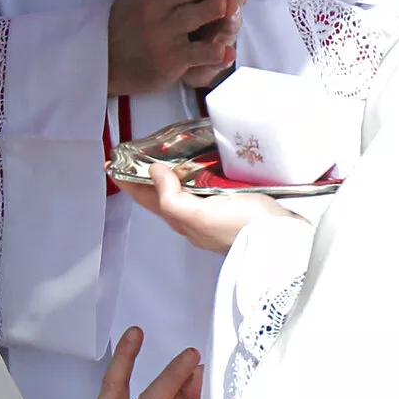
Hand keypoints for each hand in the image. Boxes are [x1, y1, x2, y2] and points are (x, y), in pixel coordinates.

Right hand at [108, 0, 243, 96]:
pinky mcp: (169, 59)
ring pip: (196, 16)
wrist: (109, 58)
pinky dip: (213, 53)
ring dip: (218, 11)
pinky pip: (196, 53)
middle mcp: (152, 4)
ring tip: (233, 7)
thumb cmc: (132, 9)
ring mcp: (161, 32)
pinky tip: (228, 52)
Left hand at [112, 161, 302, 253]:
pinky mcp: (236, 206)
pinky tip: (207, 165)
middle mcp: (196, 219)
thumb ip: (172, 197)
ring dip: (174, 174)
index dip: (128, 181)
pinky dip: (201, 175)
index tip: (112, 162)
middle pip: (164, 194)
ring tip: (167, 154)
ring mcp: (216, 214)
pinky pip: (209, 188)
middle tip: (137, 153)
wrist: (286, 245)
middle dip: (148, 176)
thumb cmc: (244, 231)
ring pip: (186, 191)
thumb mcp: (199, 215)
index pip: (147, 197)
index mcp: (182, 220)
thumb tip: (155, 172)